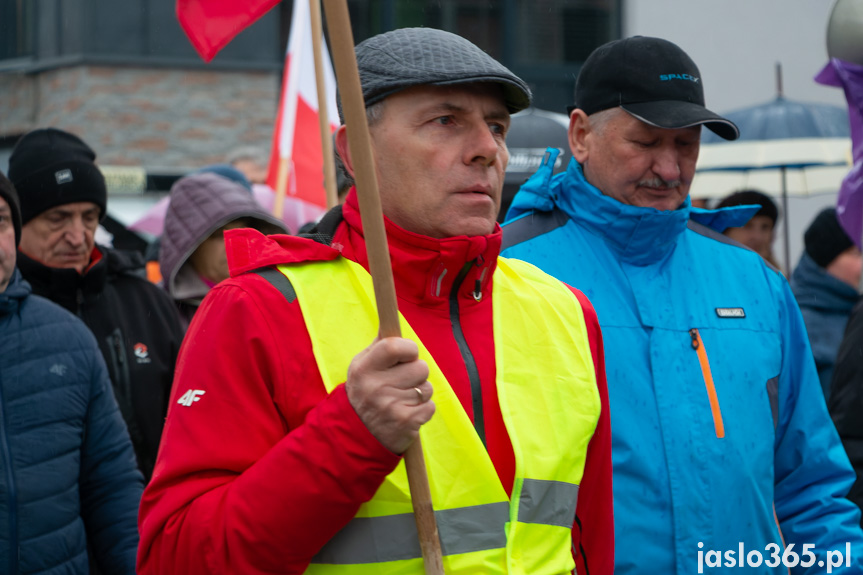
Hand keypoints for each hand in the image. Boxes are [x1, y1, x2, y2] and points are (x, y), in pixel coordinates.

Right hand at [345, 337, 434, 453]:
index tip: (408, 354)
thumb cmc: (365, 391)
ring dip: (420, 393)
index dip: (409, 348)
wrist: (356, 435)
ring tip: (402, 399)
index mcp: (364, 368)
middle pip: (420, 368)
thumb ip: (379, 345)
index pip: (395, 347)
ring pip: (427, 388)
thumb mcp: (361, 366)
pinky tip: (407, 413)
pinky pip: (430, 407)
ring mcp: (391, 407)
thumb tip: (391, 319)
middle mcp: (375, 387)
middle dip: (417, 373)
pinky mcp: (405, 423)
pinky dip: (423, 410)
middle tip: (403, 381)